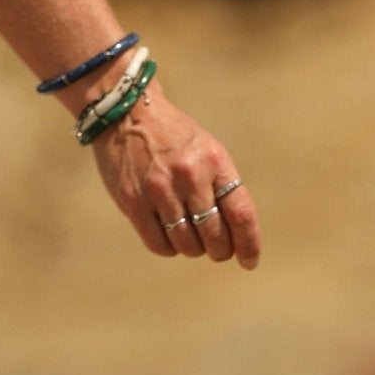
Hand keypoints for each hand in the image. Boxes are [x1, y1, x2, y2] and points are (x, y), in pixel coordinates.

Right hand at [87, 89, 261, 267]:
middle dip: (219, 251)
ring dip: (193, 249)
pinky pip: (158, 243)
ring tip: (190, 239)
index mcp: (215, 161)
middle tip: (216, 249)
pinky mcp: (133, 200)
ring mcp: (159, 189)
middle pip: (215, 236)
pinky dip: (168, 248)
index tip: (249, 261)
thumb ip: (221, 186)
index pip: (241, 214)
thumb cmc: (172, 136)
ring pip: (187, 244)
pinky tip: (168, 236)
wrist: (125, 112)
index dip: (249, 245)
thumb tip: (234, 234)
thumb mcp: (206, 150)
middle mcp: (190, 176)